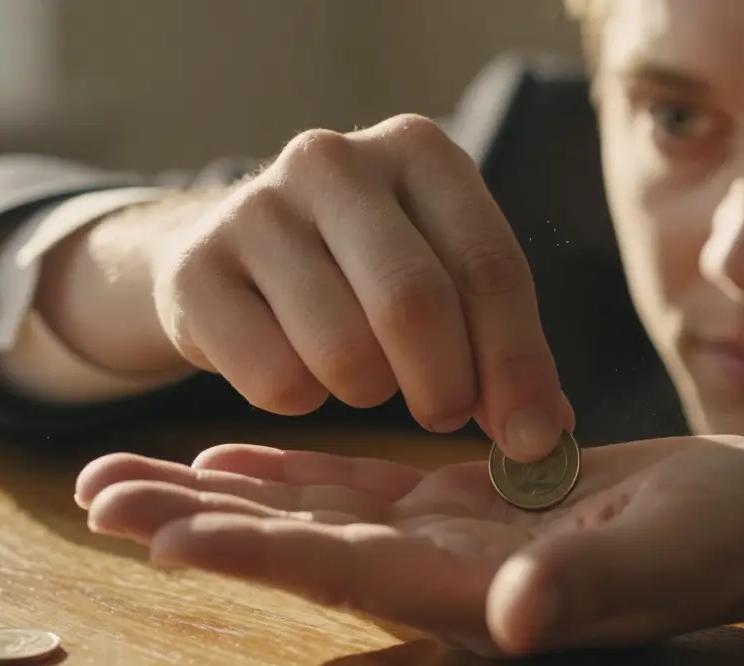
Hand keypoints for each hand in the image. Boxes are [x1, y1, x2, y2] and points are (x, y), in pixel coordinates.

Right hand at [38, 115, 571, 460]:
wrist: (231, 253)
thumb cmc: (363, 271)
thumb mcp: (443, 279)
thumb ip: (501, 346)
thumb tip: (548, 437)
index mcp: (419, 149)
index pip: (489, 266)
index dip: (518, 363)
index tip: (532, 438)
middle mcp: (334, 161)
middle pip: (414, 303)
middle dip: (446, 387)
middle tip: (446, 418)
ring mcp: (255, 208)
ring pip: (344, 351)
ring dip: (370, 394)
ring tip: (366, 379)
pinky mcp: (195, 270)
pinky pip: (276, 381)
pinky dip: (302, 402)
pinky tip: (299, 369)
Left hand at [75, 436, 743, 655]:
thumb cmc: (724, 539)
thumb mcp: (663, 556)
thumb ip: (582, 586)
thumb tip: (513, 618)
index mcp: (479, 594)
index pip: (346, 573)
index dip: (256, 554)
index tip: (161, 531)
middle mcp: (443, 577)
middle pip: (299, 550)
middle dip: (198, 524)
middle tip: (95, 492)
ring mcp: (447, 540)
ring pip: (315, 517)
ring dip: (223, 498)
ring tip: (134, 474)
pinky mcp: (463, 501)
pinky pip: (362, 486)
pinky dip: (293, 474)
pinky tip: (234, 458)